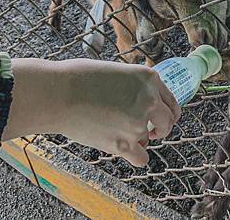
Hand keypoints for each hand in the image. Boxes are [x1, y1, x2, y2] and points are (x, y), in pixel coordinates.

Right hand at [2, 58, 180, 166]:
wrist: (58, 93)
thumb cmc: (79, 78)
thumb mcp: (117, 71)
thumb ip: (135, 87)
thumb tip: (142, 102)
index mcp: (149, 78)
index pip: (171, 102)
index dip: (166, 113)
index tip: (159, 120)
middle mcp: (149, 99)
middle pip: (168, 122)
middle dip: (160, 128)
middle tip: (150, 132)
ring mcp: (139, 123)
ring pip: (149, 140)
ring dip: (137, 139)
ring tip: (112, 129)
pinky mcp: (124, 144)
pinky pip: (141, 158)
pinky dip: (133, 156)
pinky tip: (121, 149)